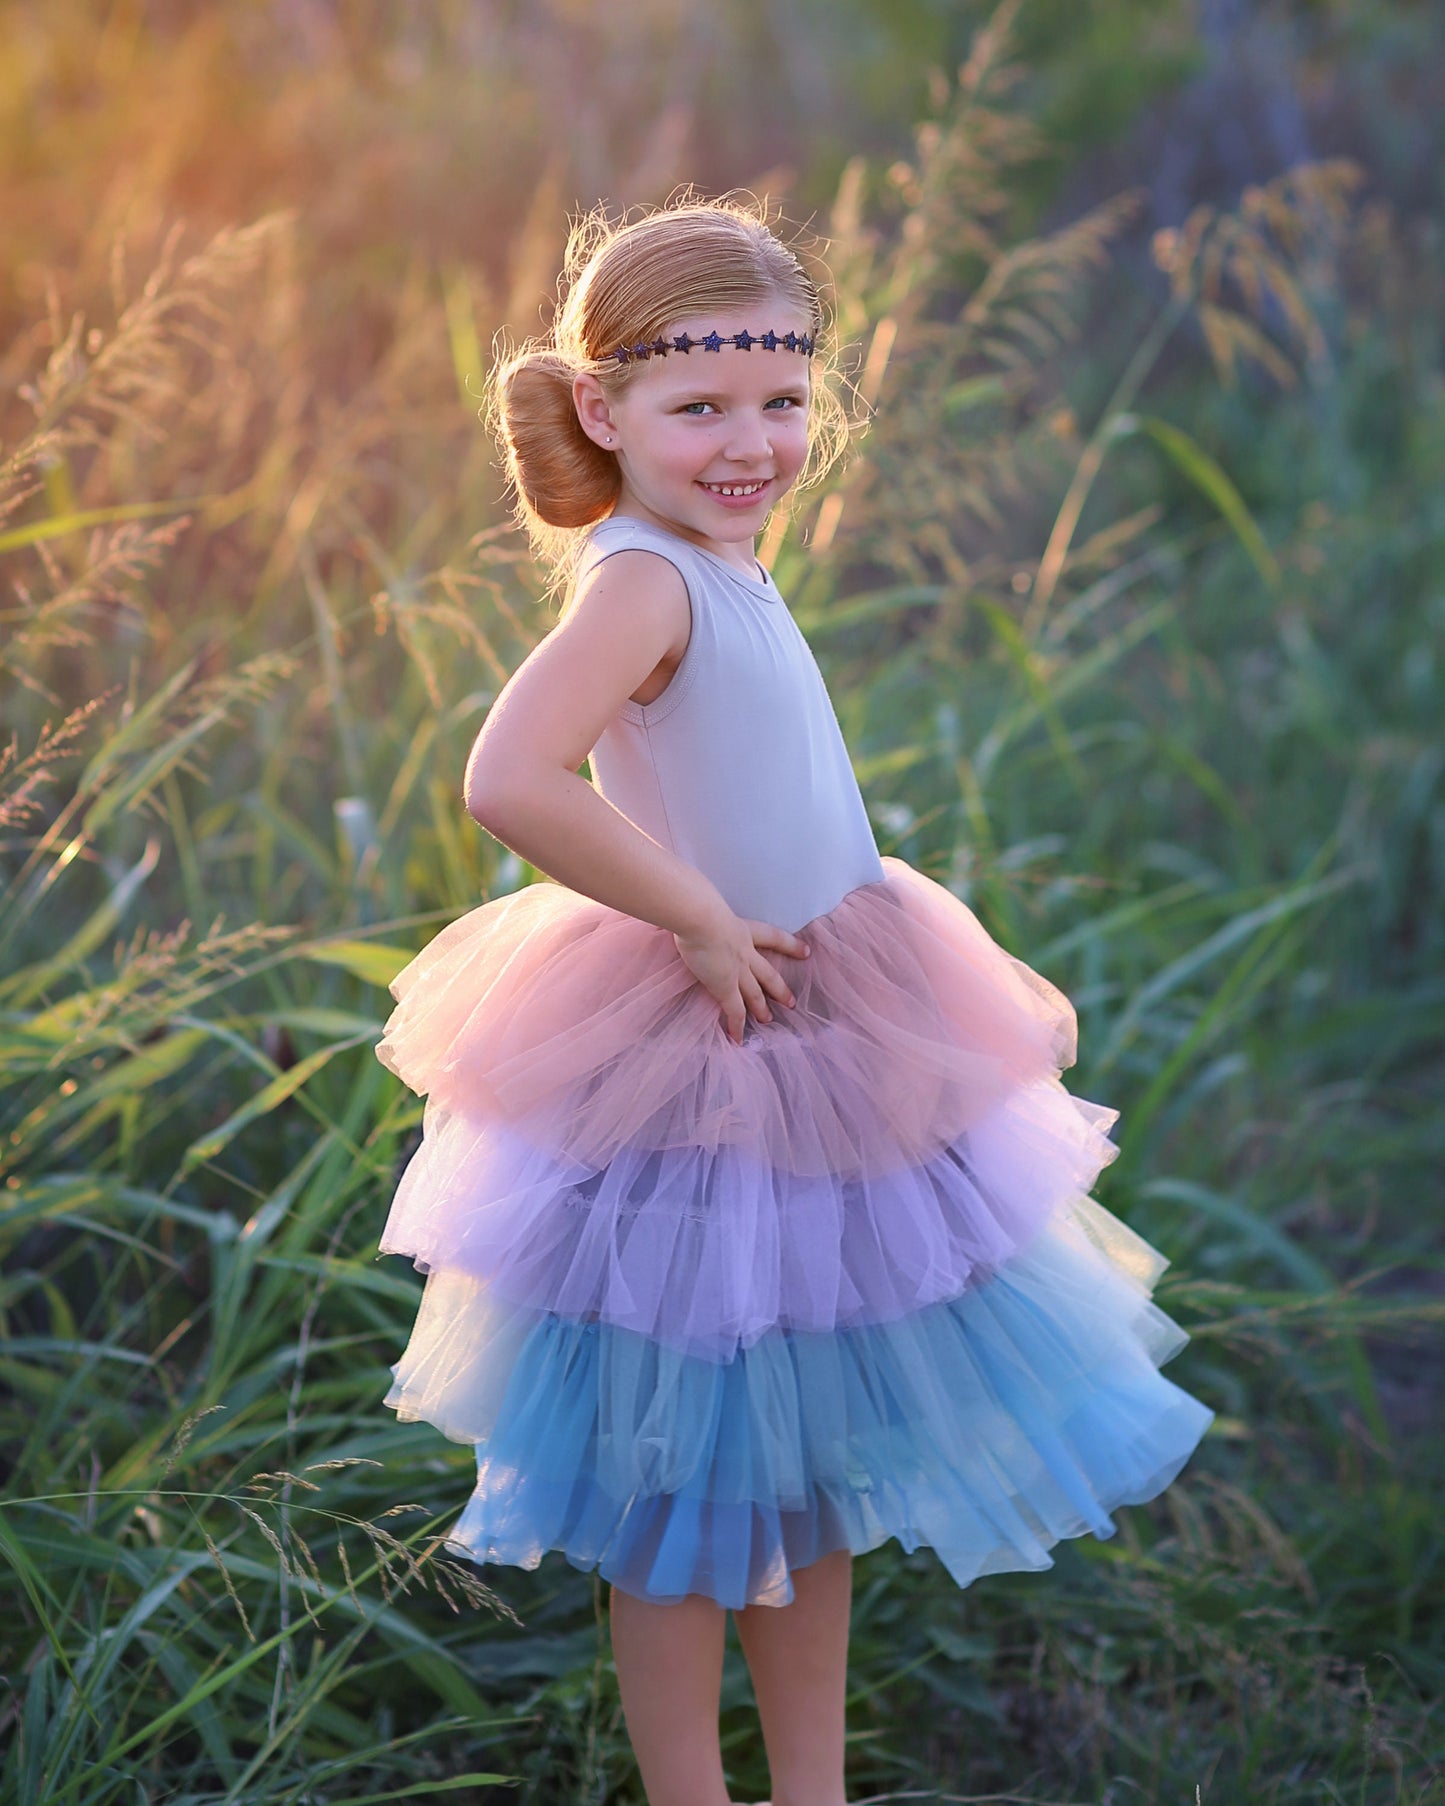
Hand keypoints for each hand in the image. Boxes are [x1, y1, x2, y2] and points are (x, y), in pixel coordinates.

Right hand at [672, 907, 810, 1044]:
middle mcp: (745, 953)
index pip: (773, 937)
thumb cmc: (699, 907)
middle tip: (791, 1002)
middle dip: (780, 988)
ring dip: (761, 1008)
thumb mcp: (709, 908)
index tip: (806, 951)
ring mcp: (737, 972)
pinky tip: (738, 1039)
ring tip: (769, 1020)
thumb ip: (707, 912)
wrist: (700, 918)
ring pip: (755, 994)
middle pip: (768, 973)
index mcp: (743, 930)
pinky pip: (734, 1011)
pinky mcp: (725, 987)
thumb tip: (691, 908)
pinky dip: (737, 1026)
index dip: (790, 945)